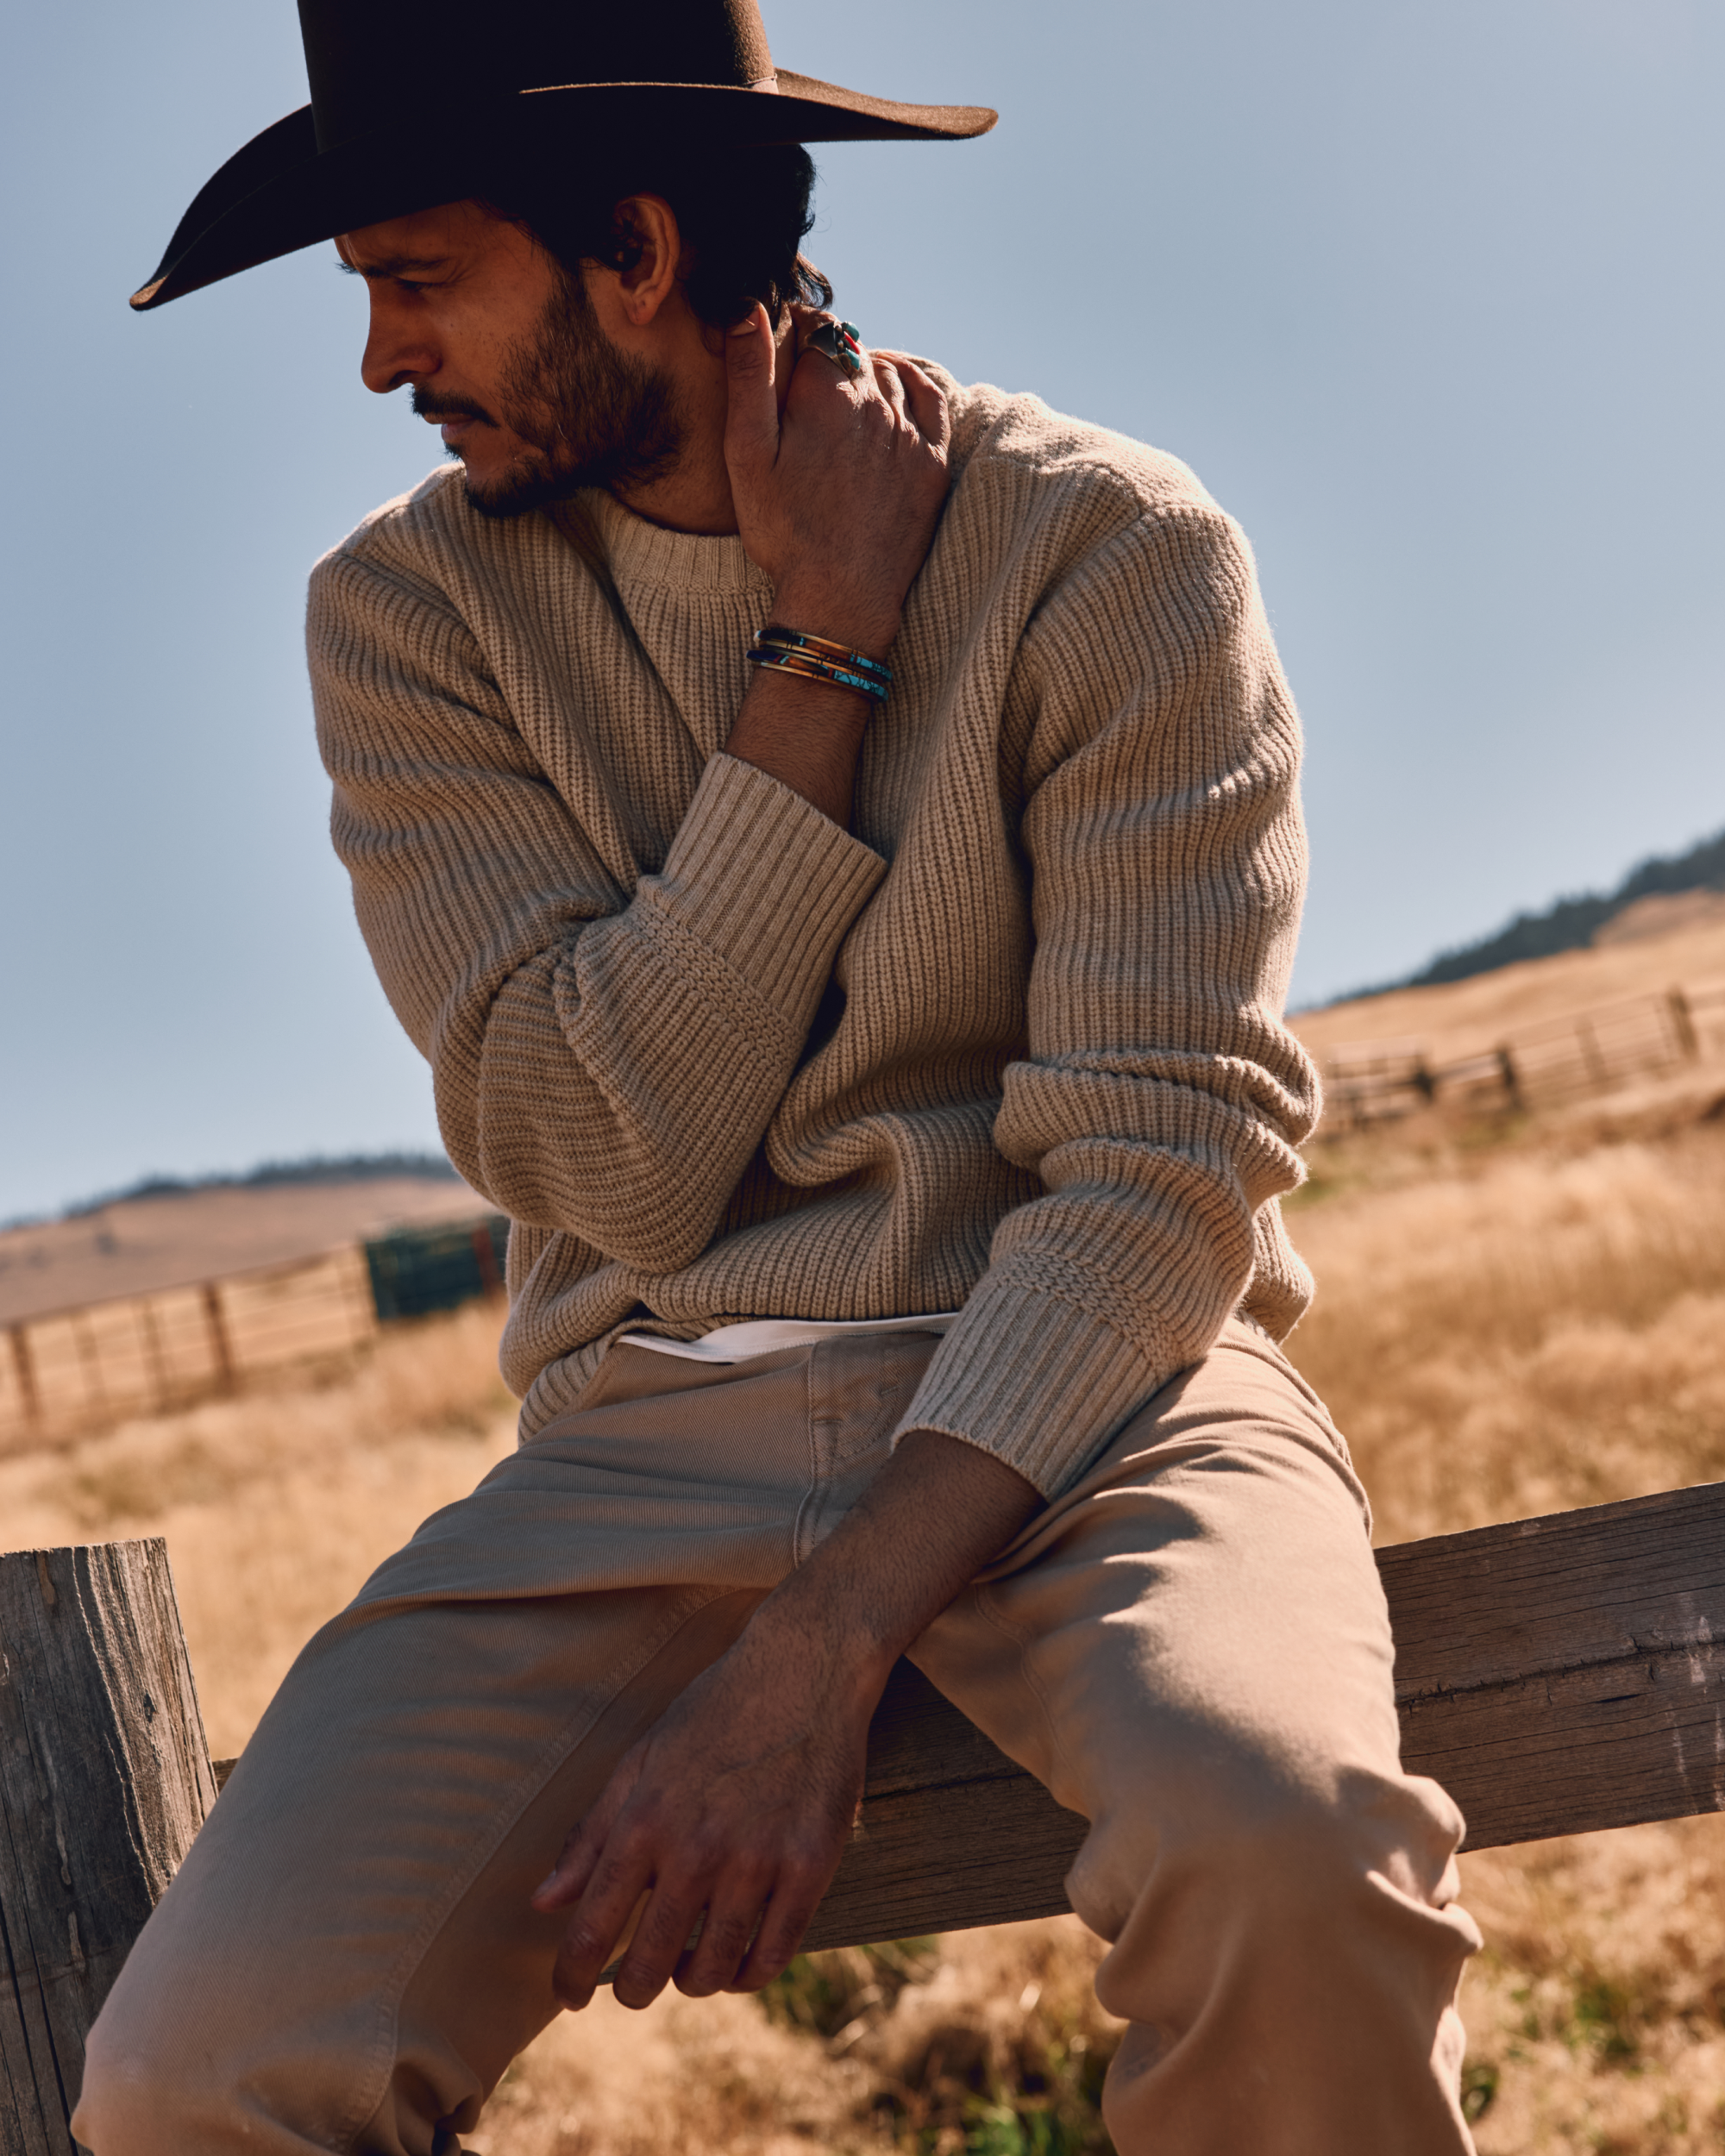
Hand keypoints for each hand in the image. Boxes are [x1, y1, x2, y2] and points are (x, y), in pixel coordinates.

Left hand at [531, 1600, 882, 2009]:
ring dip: (693, 1982)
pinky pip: (773, 1956)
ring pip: (713, 1971)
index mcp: (644, 1821)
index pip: (593, 1927)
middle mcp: (696, 1849)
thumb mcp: (641, 1759)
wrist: (804, 1668)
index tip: (569, 1996)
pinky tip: (740, 1961)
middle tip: (635, 1986)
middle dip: (633, 1989)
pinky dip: (749, 1973)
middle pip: (651, 1965)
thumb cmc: (714, 1712)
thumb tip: (544, 1902)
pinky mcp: (809, 1867)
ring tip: (689, 1968)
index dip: (573, 1976)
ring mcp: (757, 1861)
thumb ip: (592, 1834)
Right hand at [724, 303, 951, 658]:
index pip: (817, 328)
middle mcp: (875, 402)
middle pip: (853, 349)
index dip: (797, 332)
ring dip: (866, 370)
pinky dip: (912, 382)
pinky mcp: (931, 463)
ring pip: (889, 372)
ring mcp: (909, 432)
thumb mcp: (747, 454)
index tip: (783, 350)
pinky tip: (893, 387)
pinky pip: (931, 398)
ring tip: (842, 393)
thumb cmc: (784, 531)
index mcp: (826, 393)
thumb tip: (748, 308)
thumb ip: (749, 376)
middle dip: (829, 354)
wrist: (842, 597)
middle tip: (806, 381)